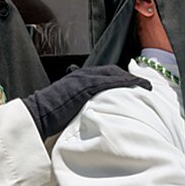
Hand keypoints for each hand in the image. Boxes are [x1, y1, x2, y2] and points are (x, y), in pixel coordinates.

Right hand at [22, 65, 151, 139]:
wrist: (38, 114)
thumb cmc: (50, 114)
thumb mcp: (67, 104)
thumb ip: (80, 103)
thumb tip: (91, 112)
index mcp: (78, 77)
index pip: (104, 73)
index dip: (120, 78)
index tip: (131, 85)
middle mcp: (83, 74)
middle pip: (112, 71)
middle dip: (128, 77)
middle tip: (142, 85)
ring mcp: (85, 78)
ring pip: (115, 74)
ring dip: (132, 80)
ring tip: (146, 86)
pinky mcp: (87, 86)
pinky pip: (112, 81)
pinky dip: (127, 82)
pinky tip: (138, 87)